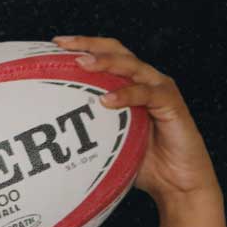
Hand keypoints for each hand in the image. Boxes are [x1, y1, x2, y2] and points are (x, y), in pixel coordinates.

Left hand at [51, 35, 219, 205]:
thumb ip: (87, 132)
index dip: (83, 47)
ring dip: (106, 63)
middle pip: (117, 51)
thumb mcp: (107, 143)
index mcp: (130, 86)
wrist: (177, 181)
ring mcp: (160, 89)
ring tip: (83, 64)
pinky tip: (107, 99)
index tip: (55, 45)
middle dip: (90, 44)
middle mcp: (145, 81)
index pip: (106, 57)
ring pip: (132, 66)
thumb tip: (49, 136)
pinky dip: (126, 95)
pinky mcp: (172, 104)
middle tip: (64, 45)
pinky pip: (148, 94)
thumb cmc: (142, 163)